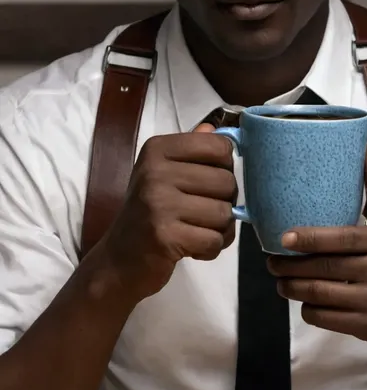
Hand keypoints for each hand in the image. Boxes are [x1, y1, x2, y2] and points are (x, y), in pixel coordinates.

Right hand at [100, 124, 236, 303]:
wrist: (117, 261)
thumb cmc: (147, 215)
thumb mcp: (163, 175)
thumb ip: (190, 152)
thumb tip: (213, 128)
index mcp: (157, 150)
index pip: (219, 146)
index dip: (225, 167)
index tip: (208, 182)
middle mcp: (155, 172)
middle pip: (227, 181)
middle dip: (224, 203)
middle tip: (202, 214)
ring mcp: (158, 204)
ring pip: (224, 214)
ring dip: (219, 230)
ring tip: (197, 232)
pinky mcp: (165, 237)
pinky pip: (214, 240)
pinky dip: (211, 249)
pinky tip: (193, 248)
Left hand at [268, 137, 366, 352]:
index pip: (341, 239)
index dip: (309, 239)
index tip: (282, 238)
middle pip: (324, 268)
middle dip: (290, 267)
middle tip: (271, 262)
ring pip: (320, 295)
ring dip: (292, 289)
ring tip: (281, 281)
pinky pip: (325, 318)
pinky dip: (308, 309)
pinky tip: (304, 300)